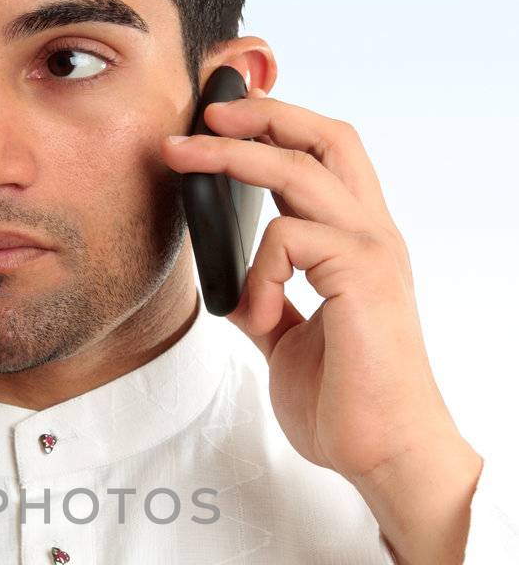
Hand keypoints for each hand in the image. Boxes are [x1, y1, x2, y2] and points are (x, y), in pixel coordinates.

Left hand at [162, 89, 465, 489]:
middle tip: (204, 111)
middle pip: (326, 136)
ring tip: (182, 162)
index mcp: (358, 246)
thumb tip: (231, 287)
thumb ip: (268, 304)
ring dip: (230, 158)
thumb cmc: (347, 405)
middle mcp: (373, 236)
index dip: (277, 127)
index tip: (221, 120)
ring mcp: (373, 251)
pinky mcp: (363, 275)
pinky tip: (255, 318)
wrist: (383, 453)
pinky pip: (289, 237)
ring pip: (299, 168)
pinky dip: (256, 272)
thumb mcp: (288, 342)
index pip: (324, 157)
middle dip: (262, 111)